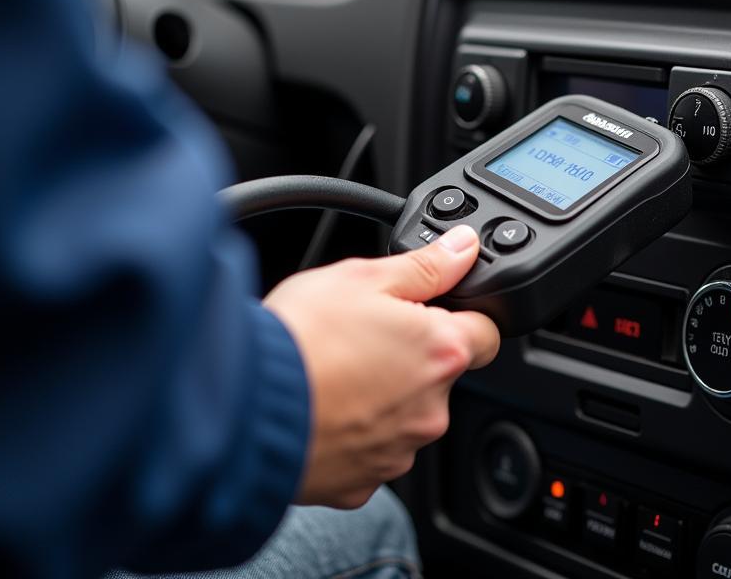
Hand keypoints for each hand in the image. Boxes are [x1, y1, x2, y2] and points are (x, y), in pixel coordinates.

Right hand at [263, 225, 499, 507]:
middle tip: (363, 335)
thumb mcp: (363, 277)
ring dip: (382, 394)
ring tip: (334, 370)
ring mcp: (398, 451)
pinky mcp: (363, 483)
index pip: (487, 332)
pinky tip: (321, 407)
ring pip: (405, 414)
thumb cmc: (300, 339)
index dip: (463, 314)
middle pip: (440, 374)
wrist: (243, 410)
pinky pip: (370, 450)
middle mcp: (430, 409)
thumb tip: (464, 248)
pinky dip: (353, 431)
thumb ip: (425, 265)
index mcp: (440, 351)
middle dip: (411, 355)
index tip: (433, 310)